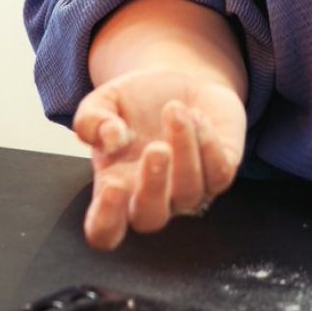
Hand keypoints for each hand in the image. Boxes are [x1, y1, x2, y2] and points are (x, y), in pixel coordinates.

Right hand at [71, 68, 245, 249]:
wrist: (182, 80)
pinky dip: (208, 143)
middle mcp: (151, 196)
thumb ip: (91, 120)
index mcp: (114, 187)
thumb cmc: (136, 100)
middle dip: (154, 185)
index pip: (105, 230)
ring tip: (174, 109)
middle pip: (151, 218)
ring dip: (184, 148)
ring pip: (190, 193)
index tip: (112, 186)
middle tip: (156, 147)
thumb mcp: (104, 101)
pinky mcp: (219, 174)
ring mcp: (187, 190)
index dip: (106, 220)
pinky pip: (219, 174)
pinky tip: (197, 115)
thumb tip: (110, 139)